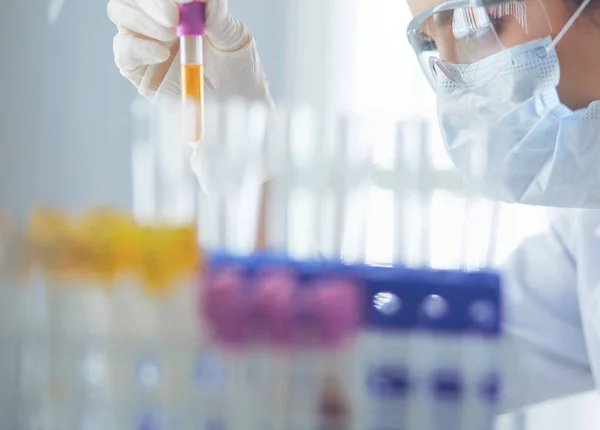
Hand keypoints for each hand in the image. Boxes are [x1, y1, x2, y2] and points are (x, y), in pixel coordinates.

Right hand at [108, 0, 266, 100]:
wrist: (236, 104)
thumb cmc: (237, 69)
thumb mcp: (234, 40)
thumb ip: (218, 18)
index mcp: (181, 5)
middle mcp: (158, 17)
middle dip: (151, 2)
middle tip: (173, 16)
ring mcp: (144, 40)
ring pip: (121, 13)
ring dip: (144, 20)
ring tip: (172, 35)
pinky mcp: (137, 69)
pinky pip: (123, 50)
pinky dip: (138, 48)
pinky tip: (162, 54)